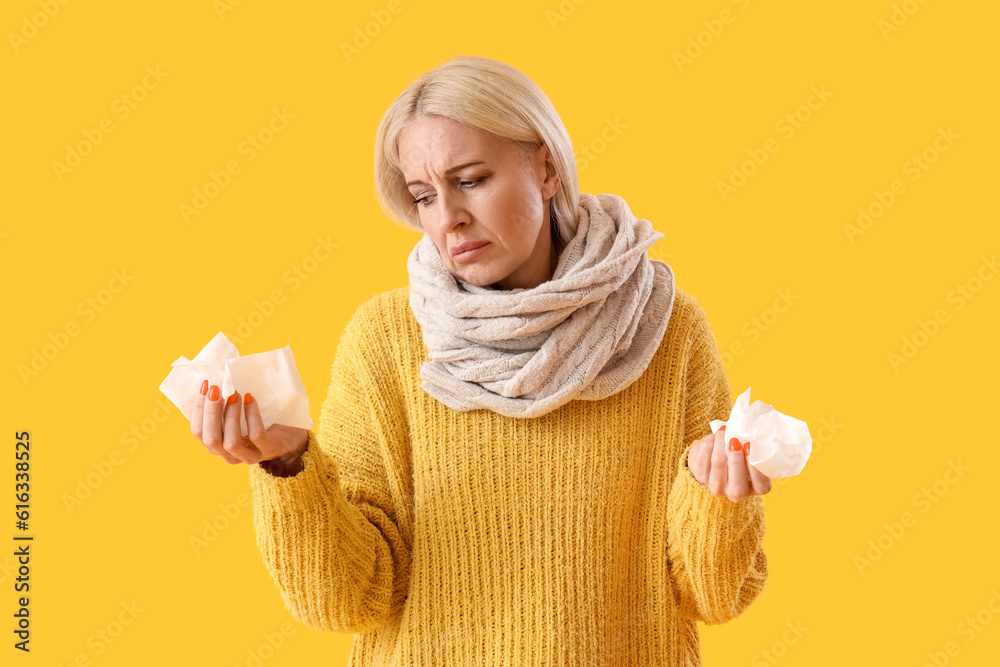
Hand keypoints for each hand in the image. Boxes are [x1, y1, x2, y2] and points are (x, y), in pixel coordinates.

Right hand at [189, 380, 308, 466]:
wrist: (293, 435)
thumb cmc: (261, 421)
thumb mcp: (238, 416)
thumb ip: (223, 407)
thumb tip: (211, 384)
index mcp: (218, 447)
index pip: (199, 432)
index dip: (198, 409)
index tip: (205, 386)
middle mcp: (231, 455)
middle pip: (211, 439)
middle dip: (210, 412)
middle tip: (216, 389)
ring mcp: (250, 455)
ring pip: (231, 442)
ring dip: (230, 415)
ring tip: (235, 394)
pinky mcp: (269, 449)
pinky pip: (256, 435)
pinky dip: (251, 416)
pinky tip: (251, 399)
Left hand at [686, 425, 771, 501]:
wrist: (712, 457)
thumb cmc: (738, 453)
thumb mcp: (750, 454)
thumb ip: (754, 449)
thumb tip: (752, 434)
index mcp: (755, 487)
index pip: (762, 485)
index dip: (756, 468)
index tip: (749, 445)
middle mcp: (736, 493)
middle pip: (738, 486)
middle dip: (736, 459)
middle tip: (734, 440)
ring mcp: (717, 487)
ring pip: (718, 465)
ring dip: (720, 444)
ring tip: (723, 432)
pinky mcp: (701, 477)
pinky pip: (704, 458)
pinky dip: (709, 443)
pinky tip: (713, 438)